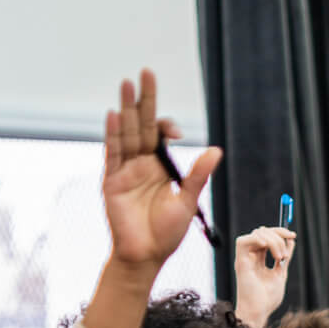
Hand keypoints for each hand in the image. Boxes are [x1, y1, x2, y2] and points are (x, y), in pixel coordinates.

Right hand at [102, 69, 221, 270]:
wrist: (145, 255)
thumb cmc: (167, 233)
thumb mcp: (187, 200)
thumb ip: (198, 174)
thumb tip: (216, 150)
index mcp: (160, 167)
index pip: (160, 134)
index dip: (166, 125)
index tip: (176, 131)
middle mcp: (141, 164)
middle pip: (141, 125)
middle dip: (144, 100)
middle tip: (145, 73)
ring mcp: (125, 170)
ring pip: (126, 133)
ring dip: (126, 109)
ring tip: (126, 84)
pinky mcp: (112, 181)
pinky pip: (112, 154)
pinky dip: (113, 135)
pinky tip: (114, 115)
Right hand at [234, 226, 296, 327]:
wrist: (259, 312)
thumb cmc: (267, 299)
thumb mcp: (281, 273)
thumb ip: (285, 257)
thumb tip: (291, 241)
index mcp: (259, 259)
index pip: (267, 236)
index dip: (280, 233)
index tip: (293, 236)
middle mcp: (251, 256)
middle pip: (262, 231)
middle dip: (278, 235)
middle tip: (285, 255)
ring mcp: (245, 258)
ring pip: (256, 234)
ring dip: (273, 241)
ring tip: (280, 258)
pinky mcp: (240, 262)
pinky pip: (243, 241)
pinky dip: (257, 240)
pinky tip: (268, 249)